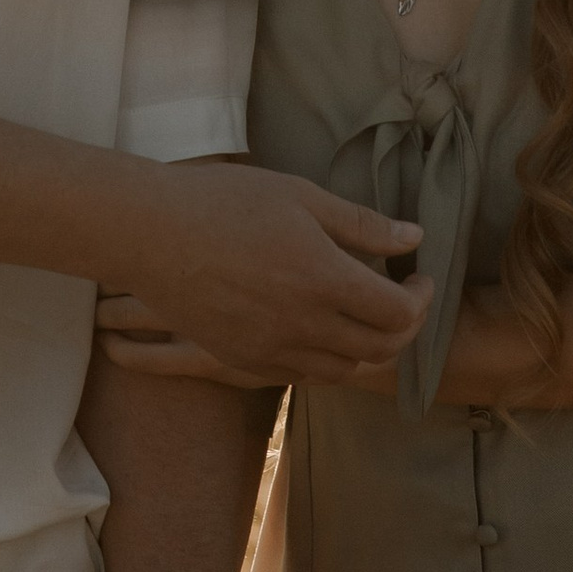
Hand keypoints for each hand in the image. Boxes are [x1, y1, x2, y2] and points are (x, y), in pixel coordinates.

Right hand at [114, 165, 426, 383]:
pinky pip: (303, 374)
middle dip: (405, 327)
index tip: (418, 276)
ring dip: (367, 347)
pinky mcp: (243, 359)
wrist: (150, 233)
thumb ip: (362, 223)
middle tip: (403, 299)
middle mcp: (304, 325)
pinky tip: (320, 329)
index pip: (400, 313)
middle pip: (380, 349)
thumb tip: (413, 237)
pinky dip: (326, 359)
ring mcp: (271, 348)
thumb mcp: (300, 197)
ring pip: (344, 369)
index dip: (422, 299)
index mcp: (324, 279)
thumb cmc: (224, 201)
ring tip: (363, 314)